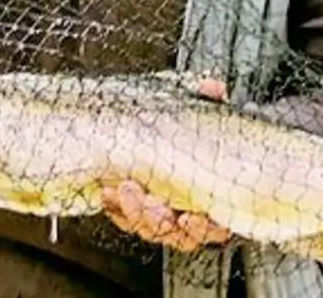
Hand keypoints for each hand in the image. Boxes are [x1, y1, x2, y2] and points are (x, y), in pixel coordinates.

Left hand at [101, 78, 230, 252]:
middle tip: (150, 200)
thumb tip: (213, 89)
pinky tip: (109, 191)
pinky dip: (116, 208)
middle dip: (161, 219)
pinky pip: (124, 218)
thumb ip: (204, 99)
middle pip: (178, 233)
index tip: (190, 216)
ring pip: (151, 228)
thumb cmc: (174, 122)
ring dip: (137, 214)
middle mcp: (185, 209)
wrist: (141, 125)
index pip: (213, 225)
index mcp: (208, 193)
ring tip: (126, 190)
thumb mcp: (189, 106)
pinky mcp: (130, 209)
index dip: (202, 226)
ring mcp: (158, 211)